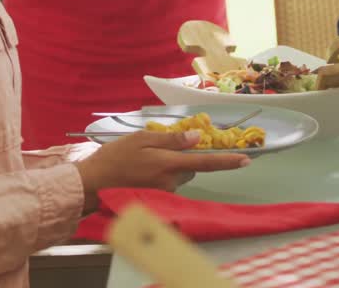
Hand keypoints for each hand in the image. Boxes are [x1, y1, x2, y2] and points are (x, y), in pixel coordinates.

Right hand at [74, 130, 249, 212]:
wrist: (92, 184)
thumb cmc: (114, 157)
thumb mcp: (141, 139)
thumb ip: (171, 140)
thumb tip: (196, 138)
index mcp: (168, 163)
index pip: (205, 161)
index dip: (227, 161)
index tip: (246, 160)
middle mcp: (170, 182)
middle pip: (190, 168)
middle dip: (181, 159)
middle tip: (156, 151)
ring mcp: (164, 194)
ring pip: (178, 177)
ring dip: (169, 169)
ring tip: (143, 163)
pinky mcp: (156, 201)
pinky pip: (167, 186)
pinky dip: (160, 178)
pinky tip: (141, 174)